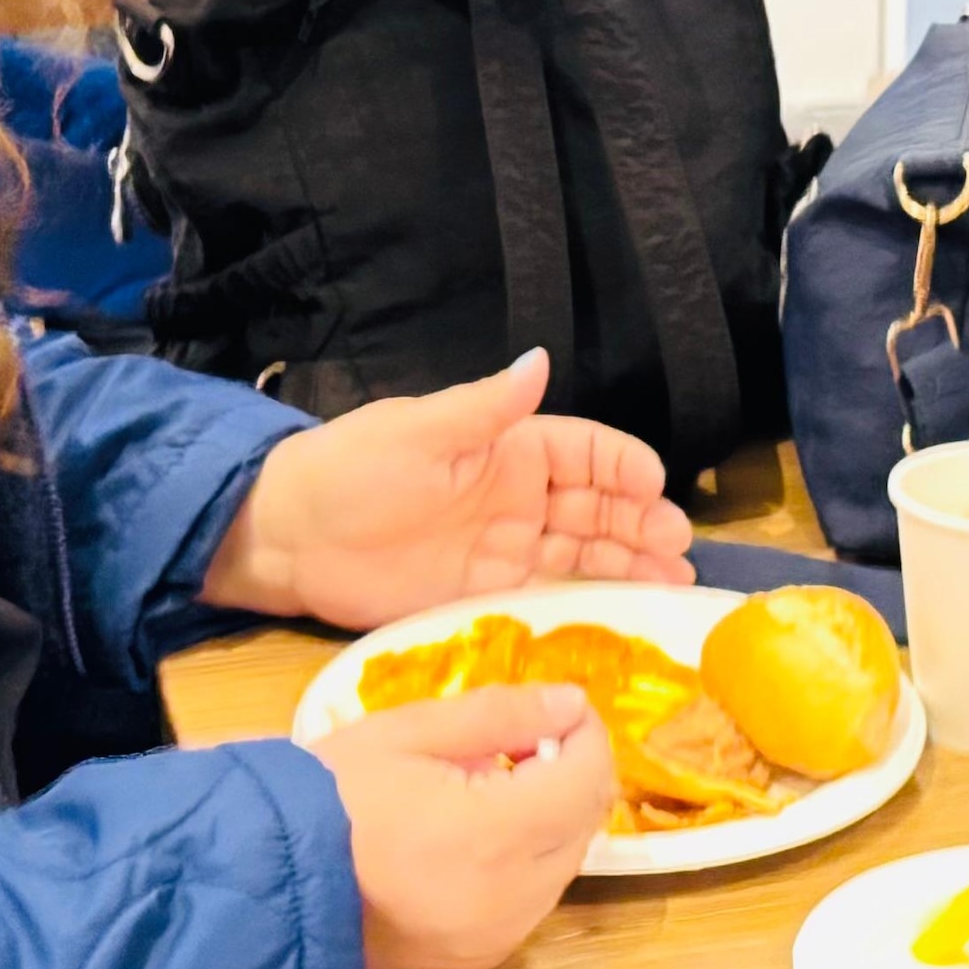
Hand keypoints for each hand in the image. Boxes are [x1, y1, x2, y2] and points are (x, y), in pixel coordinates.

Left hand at [201, 349, 698, 628]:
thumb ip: (487, 408)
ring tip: (673, 580)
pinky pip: (552, 594)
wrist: (291, 538)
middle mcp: (518, 497)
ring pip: (585, 552)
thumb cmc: (352, 470)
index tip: (655, 485)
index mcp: (508, 448)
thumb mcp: (420, 432)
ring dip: (630, 563)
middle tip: (677, 546)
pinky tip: (628, 608)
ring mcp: (506, 547)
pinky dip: (591, 600)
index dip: (623, 467)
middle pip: (598, 506)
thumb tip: (540, 359)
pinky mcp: (488, 593)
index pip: (585, 452)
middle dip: (641, 522)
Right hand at [299, 682, 617, 968]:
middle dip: (570, 775)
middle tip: (524, 742)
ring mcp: (498, 937)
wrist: (263, 886)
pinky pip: (530, 901)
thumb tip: (571, 703)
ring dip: (549, 820)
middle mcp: (513, 897)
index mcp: (497, 835)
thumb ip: (500, 714)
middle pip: (584, 826)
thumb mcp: (408, 733)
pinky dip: (524, 863)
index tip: (562, 710)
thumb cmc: (328, 796)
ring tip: (493, 786)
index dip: (589, 734)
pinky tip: (476, 836)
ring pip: (562, 866)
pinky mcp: (478, 959)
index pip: (588, 779)